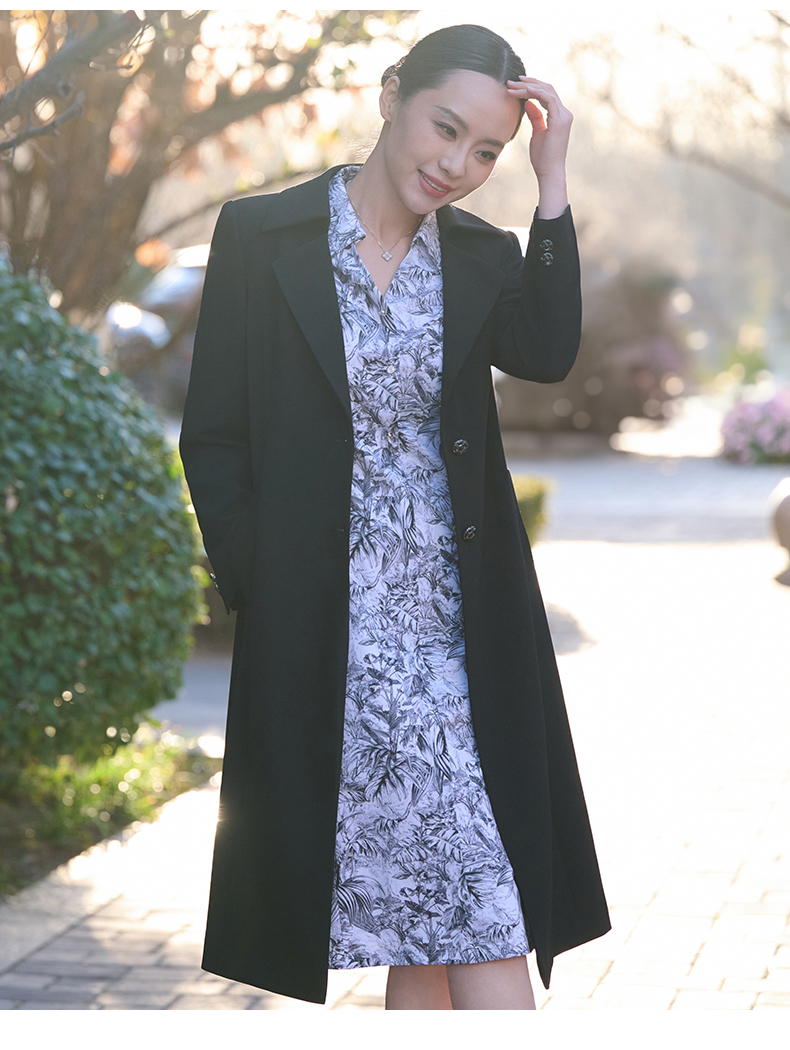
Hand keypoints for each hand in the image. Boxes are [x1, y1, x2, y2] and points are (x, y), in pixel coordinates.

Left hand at [507, 75, 571, 216]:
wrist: (549, 172)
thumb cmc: (542, 157)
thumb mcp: (536, 132)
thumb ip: (534, 116)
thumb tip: (527, 102)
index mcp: (559, 115)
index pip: (546, 93)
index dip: (531, 86)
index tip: (515, 85)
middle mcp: (564, 113)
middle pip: (547, 88)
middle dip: (528, 83)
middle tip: (510, 81)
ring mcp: (564, 116)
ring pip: (546, 91)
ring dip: (527, 87)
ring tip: (511, 87)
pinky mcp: (560, 120)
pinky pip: (547, 98)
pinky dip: (534, 93)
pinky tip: (521, 93)